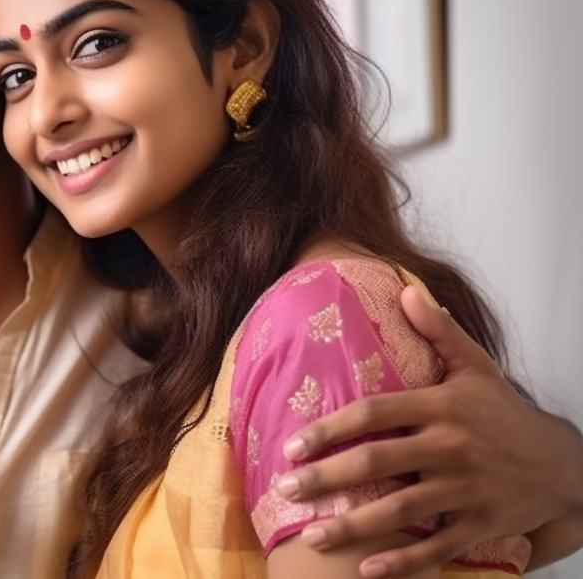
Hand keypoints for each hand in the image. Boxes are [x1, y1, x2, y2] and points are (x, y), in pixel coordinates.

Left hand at [275, 286, 582, 576]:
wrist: (564, 464)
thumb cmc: (505, 414)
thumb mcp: (476, 367)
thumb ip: (438, 330)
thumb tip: (405, 290)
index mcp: (441, 407)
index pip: (374, 413)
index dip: (331, 429)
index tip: (293, 444)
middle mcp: (450, 448)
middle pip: (379, 462)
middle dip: (328, 477)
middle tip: (286, 487)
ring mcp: (465, 490)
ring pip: (401, 511)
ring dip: (353, 525)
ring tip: (313, 535)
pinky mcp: (480, 525)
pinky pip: (436, 549)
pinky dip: (402, 563)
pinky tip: (365, 570)